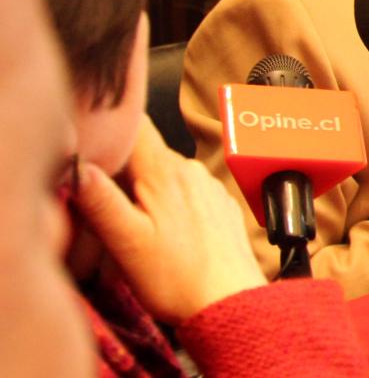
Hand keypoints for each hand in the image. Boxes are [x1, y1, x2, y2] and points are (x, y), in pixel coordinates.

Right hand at [72, 119, 267, 325]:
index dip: (111, 133)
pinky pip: (186, 193)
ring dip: (145, 192)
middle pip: (146, 153)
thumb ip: (101, 201)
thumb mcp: (126, 243)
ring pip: (165, 174)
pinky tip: (165, 235)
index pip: (137, 126)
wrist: (229, 303)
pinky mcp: (219, 205)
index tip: (93, 152)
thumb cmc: (177, 279)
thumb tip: (78, 167)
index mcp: (166, 171)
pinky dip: (169, 206)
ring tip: (136, 229)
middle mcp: (191, 170)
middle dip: (122, 173)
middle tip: (106, 209)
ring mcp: (209, 186)